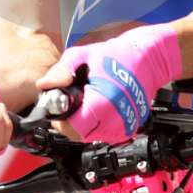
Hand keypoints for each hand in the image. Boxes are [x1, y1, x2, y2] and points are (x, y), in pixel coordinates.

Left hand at [35, 24, 181, 144]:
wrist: (149, 58)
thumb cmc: (118, 55)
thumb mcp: (82, 55)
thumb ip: (61, 71)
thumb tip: (44, 85)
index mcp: (102, 102)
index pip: (71, 128)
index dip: (60, 121)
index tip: (58, 110)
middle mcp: (115, 118)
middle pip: (80, 136)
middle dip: (70, 124)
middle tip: (70, 107)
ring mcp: (125, 125)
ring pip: (92, 137)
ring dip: (83, 126)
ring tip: (85, 105)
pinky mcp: (130, 127)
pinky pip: (106, 135)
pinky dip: (97, 126)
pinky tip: (97, 109)